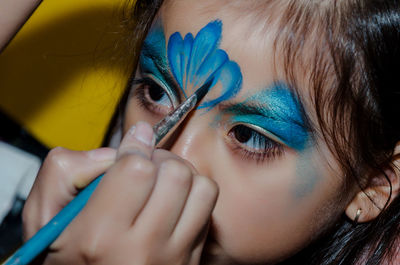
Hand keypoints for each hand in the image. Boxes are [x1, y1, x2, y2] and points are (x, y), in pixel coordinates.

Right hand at [23, 121, 217, 264]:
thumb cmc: (66, 257)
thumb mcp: (43, 216)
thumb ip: (66, 170)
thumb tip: (125, 143)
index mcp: (99, 236)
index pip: (138, 168)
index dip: (133, 150)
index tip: (128, 151)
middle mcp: (141, 249)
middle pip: (175, 174)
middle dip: (159, 160)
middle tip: (145, 167)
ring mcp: (172, 258)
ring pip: (202, 187)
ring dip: (182, 176)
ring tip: (162, 183)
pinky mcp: (191, 261)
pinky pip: (209, 210)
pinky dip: (194, 197)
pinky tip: (173, 203)